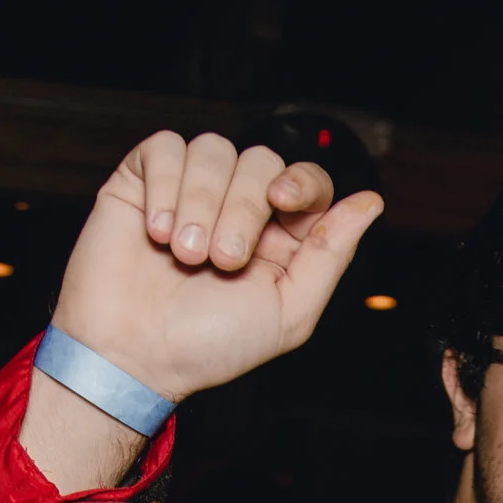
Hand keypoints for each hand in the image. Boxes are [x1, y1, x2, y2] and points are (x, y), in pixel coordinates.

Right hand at [24, 135, 382, 489]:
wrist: (132, 355)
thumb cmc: (208, 345)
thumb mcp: (288, 312)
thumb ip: (331, 254)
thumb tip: (371, 201)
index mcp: (281, 238)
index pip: (307, 180)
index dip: (301, 181)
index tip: (281, 201)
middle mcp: (238, 208)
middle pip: (262, 161)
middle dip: (243, 209)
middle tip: (219, 261)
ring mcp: (190, 191)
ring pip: (214, 149)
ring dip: (202, 201)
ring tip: (183, 253)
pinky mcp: (142, 182)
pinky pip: (164, 147)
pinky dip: (164, 185)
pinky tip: (155, 230)